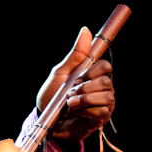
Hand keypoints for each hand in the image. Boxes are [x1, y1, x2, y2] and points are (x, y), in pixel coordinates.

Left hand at [36, 27, 115, 142]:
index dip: (92, 71)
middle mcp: (101, 88)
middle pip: (107, 81)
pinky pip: (102, 111)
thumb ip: (75, 54)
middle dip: (86, 87)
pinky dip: (86, 110)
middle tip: (71, 92)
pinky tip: (76, 112)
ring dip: (85, 99)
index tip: (77, 77)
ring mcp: (102, 104)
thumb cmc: (51, 96)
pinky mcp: (100, 118)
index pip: (106, 66)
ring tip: (70, 103)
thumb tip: (85, 30)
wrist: (44, 121)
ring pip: (107, 96)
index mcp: (92, 76)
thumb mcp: (60, 73)